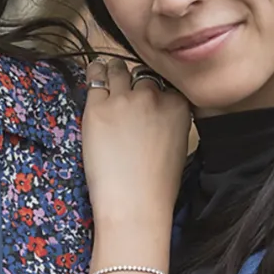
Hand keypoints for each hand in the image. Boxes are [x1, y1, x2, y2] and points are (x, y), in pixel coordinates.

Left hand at [81, 56, 192, 235]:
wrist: (134, 204)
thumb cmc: (157, 184)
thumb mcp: (180, 143)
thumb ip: (172, 117)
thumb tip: (159, 107)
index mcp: (177, 105)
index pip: (166, 81)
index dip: (155, 88)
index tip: (148, 96)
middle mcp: (152, 96)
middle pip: (142, 74)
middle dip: (134, 83)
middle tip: (126, 94)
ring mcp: (123, 100)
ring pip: (118, 70)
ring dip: (113, 73)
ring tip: (107, 76)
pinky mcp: (97, 108)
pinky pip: (94, 79)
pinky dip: (94, 75)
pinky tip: (94, 75)